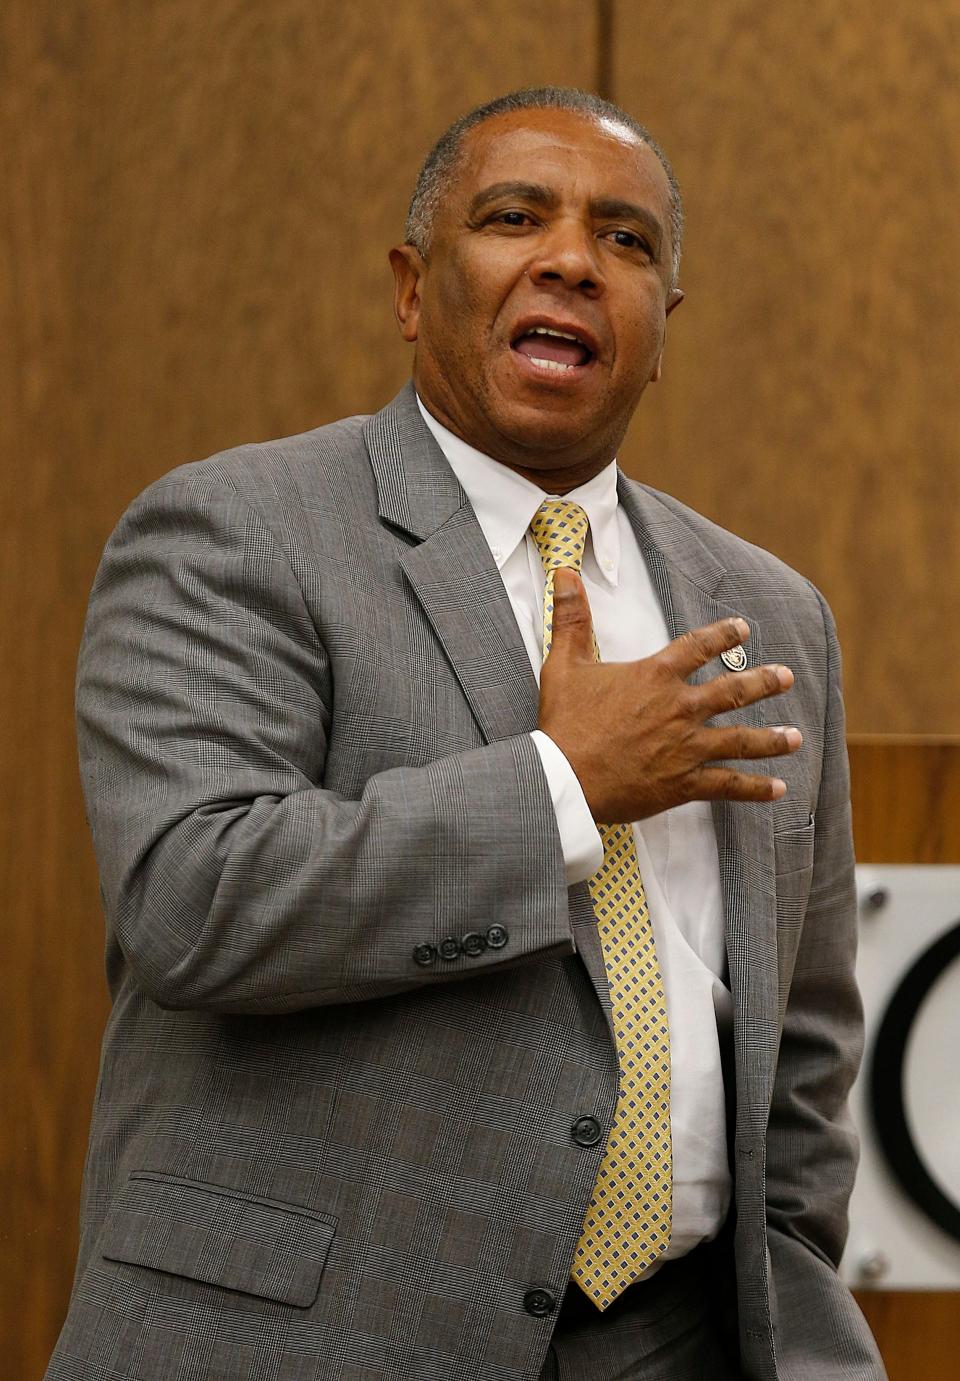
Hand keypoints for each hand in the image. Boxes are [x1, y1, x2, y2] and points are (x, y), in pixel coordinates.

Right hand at [538, 568, 800, 822]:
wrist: (564, 777)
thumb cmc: (563, 722)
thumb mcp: (564, 664)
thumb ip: (572, 617)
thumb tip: (565, 571)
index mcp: (656, 676)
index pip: (698, 646)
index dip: (723, 634)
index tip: (743, 628)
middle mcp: (680, 708)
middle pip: (733, 691)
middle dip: (763, 682)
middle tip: (785, 677)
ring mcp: (686, 747)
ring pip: (741, 740)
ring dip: (771, 739)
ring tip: (795, 737)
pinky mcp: (684, 783)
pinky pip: (729, 785)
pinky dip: (755, 788)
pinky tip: (778, 789)